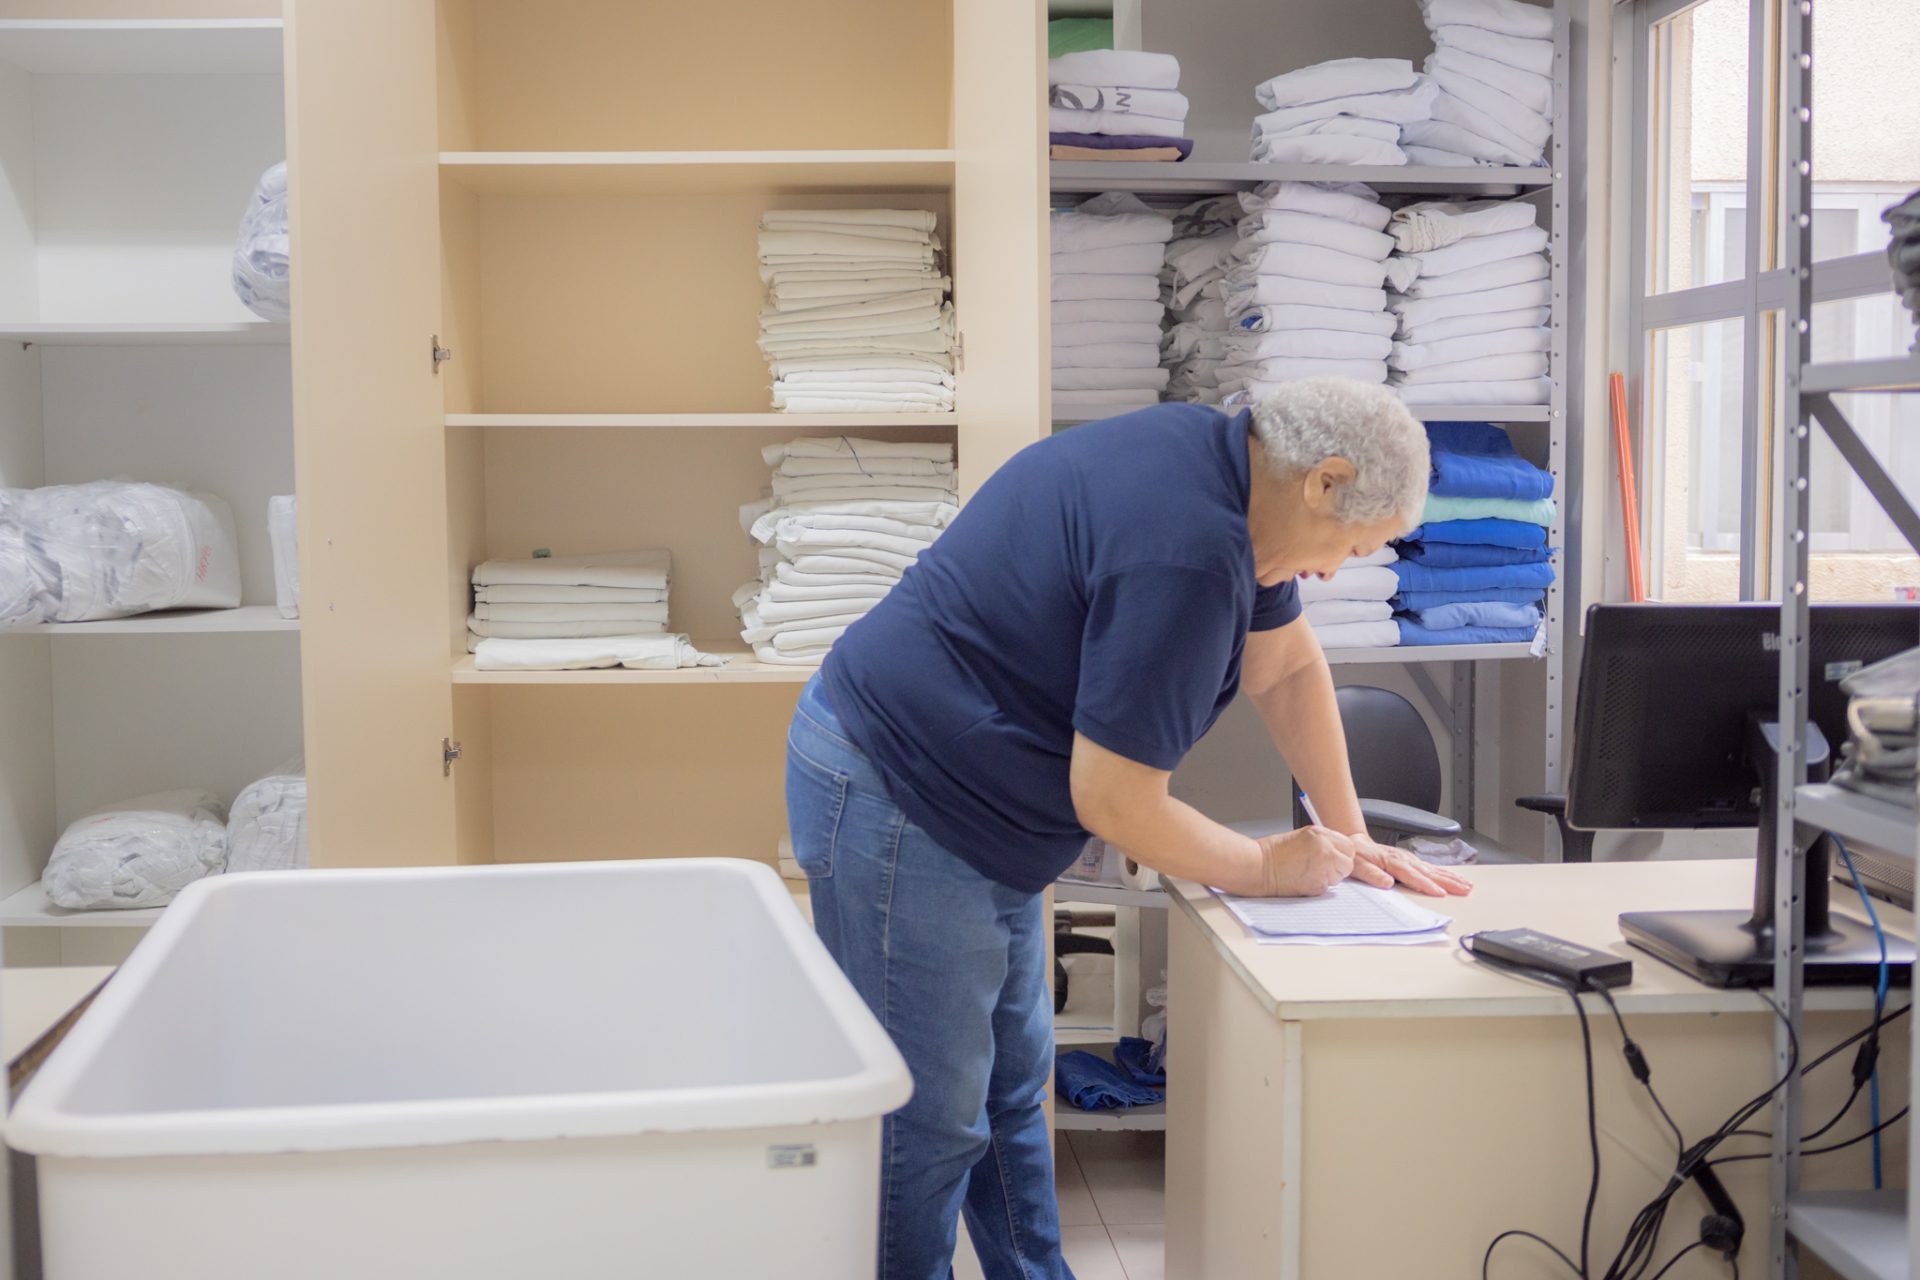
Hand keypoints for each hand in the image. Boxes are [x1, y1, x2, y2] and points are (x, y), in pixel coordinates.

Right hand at [1247, 826, 1355, 896]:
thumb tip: (1337, 853)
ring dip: (1329, 878)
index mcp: (1320, 834)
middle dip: (1339, 867)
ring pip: (1339, 877)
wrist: (1257, 866)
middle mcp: (1325, 849)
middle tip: (1323, 868)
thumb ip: (1323, 843)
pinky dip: (1317, 886)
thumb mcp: (1302, 838)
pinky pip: (1327, 888)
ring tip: (1309, 873)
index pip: (1348, 846)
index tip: (1333, 858)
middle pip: (1348, 862)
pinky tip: (1303, 880)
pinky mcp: (1317, 884)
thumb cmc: (1273, 853)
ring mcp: (1323, 867)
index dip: (1341, 854)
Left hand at [1347, 837, 1473, 896]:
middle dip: (1448, 882)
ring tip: (1467, 886)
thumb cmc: (1357, 856)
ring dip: (1451, 878)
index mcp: (1393, 861)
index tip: (1440, 893)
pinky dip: (1445, 873)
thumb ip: (1372, 875)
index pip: (1413, 876)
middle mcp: (1405, 859)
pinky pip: (1431, 867)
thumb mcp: (1358, 866)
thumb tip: (1387, 883)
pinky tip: (1455, 878)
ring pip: (1434, 870)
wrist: (1356, 843)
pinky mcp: (1412, 861)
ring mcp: (1410, 859)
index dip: (1427, 885)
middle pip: (1430, 872)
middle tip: (1464, 890)